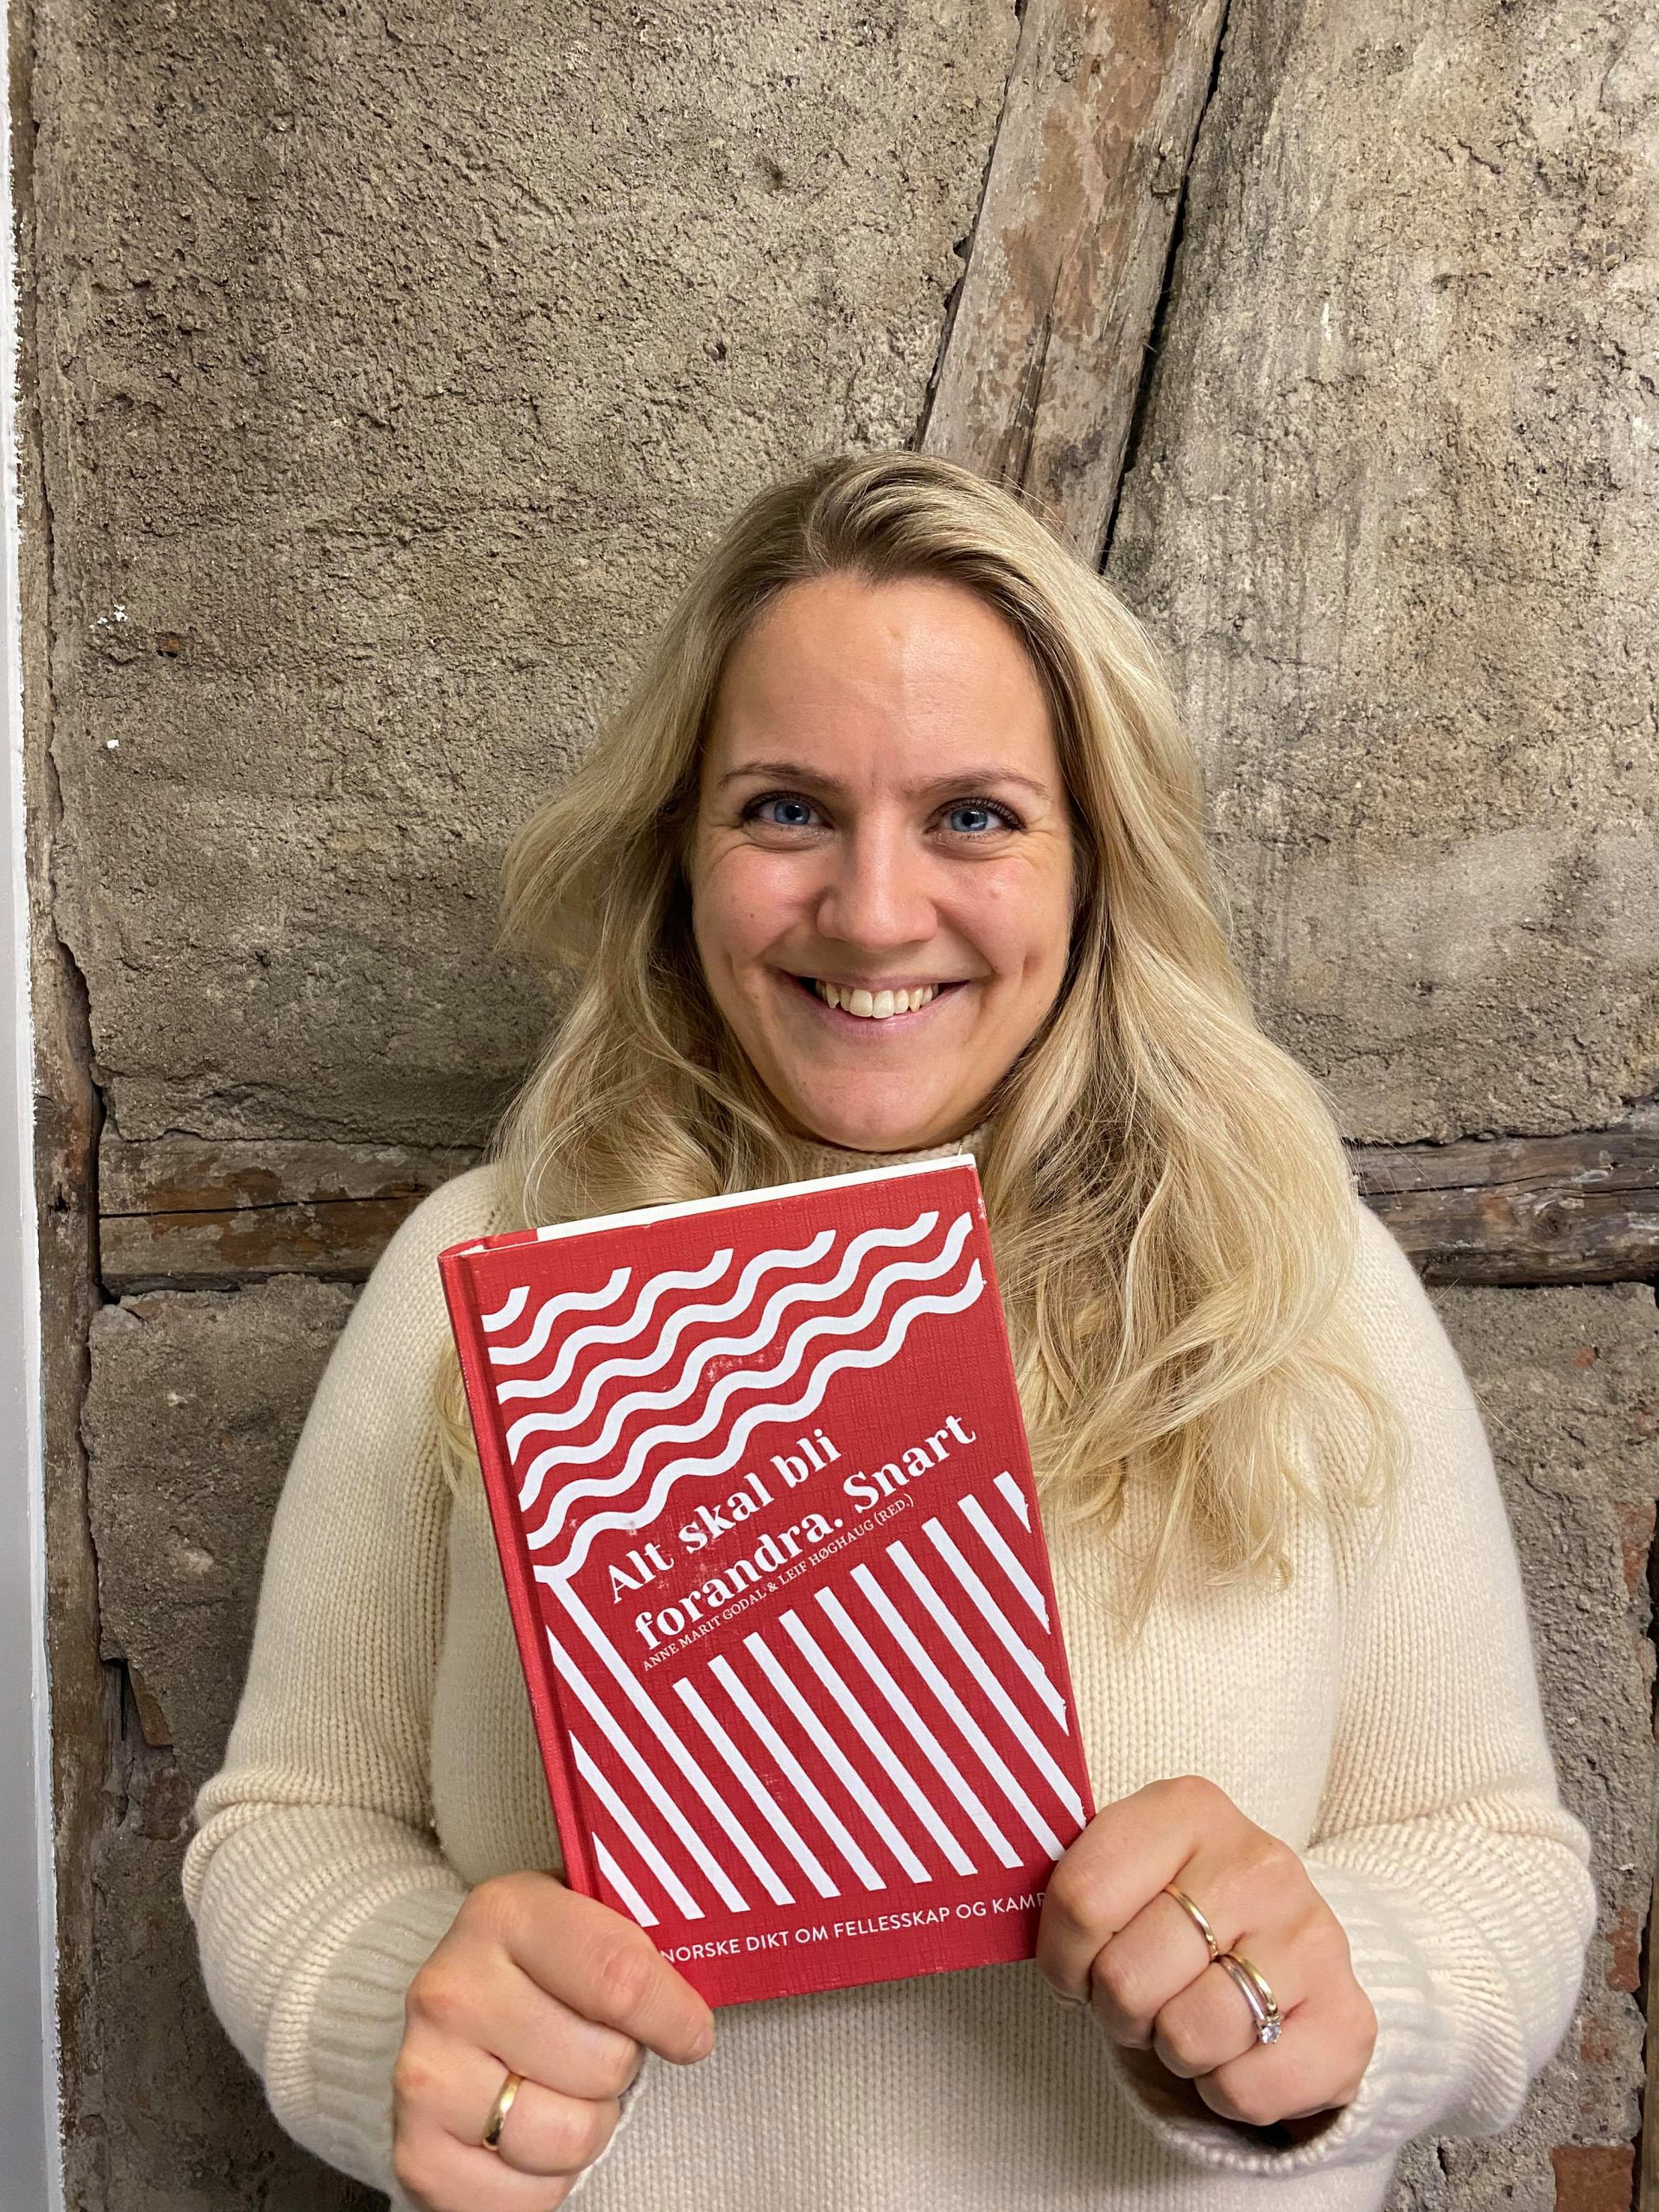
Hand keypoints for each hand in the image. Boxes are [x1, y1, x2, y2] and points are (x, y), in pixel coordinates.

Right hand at [392, 1870, 715, 2209]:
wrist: (447, 2003)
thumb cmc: (540, 1963)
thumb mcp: (584, 1918)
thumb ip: (641, 1939)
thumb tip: (717, 1976)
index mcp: (504, 1913)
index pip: (620, 1977)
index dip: (674, 2016)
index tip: (693, 2032)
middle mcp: (453, 1990)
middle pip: (604, 2063)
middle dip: (623, 2066)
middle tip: (598, 2047)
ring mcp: (426, 2074)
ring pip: (569, 2137)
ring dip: (589, 2123)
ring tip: (566, 2086)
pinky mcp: (418, 2153)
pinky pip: (528, 2199)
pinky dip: (549, 2179)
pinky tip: (533, 2128)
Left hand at [1035, 1776, 1375, 2136]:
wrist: (1292, 1951)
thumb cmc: (1181, 1912)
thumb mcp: (1126, 1870)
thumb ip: (1072, 1884)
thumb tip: (990, 1898)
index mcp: (1189, 1808)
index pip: (1081, 1898)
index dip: (1061, 1955)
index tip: (1078, 1964)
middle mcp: (1258, 1861)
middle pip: (1126, 1977)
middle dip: (1117, 2009)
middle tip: (1140, 1996)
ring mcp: (1312, 1935)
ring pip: (1187, 2037)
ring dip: (1171, 2049)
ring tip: (1188, 2014)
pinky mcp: (1349, 2017)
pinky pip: (1245, 2089)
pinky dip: (1223, 2090)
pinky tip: (1235, 2047)